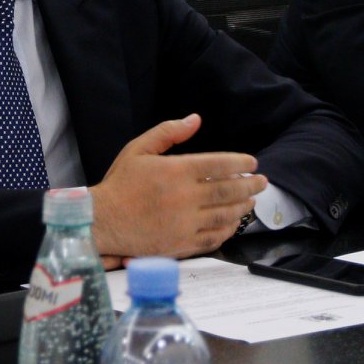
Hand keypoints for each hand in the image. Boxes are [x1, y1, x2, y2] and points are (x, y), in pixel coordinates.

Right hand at [89, 114, 264, 258]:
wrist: (101, 221)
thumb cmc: (120, 184)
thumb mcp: (138, 149)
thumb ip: (168, 132)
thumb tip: (195, 119)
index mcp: (175, 171)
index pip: (218, 164)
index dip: (240, 162)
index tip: (252, 163)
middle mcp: (184, 197)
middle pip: (228, 190)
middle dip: (249, 185)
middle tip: (261, 182)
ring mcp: (184, 223)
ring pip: (224, 215)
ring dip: (242, 207)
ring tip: (251, 201)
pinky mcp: (181, 244)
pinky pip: (213, 238)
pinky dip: (228, 230)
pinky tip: (233, 223)